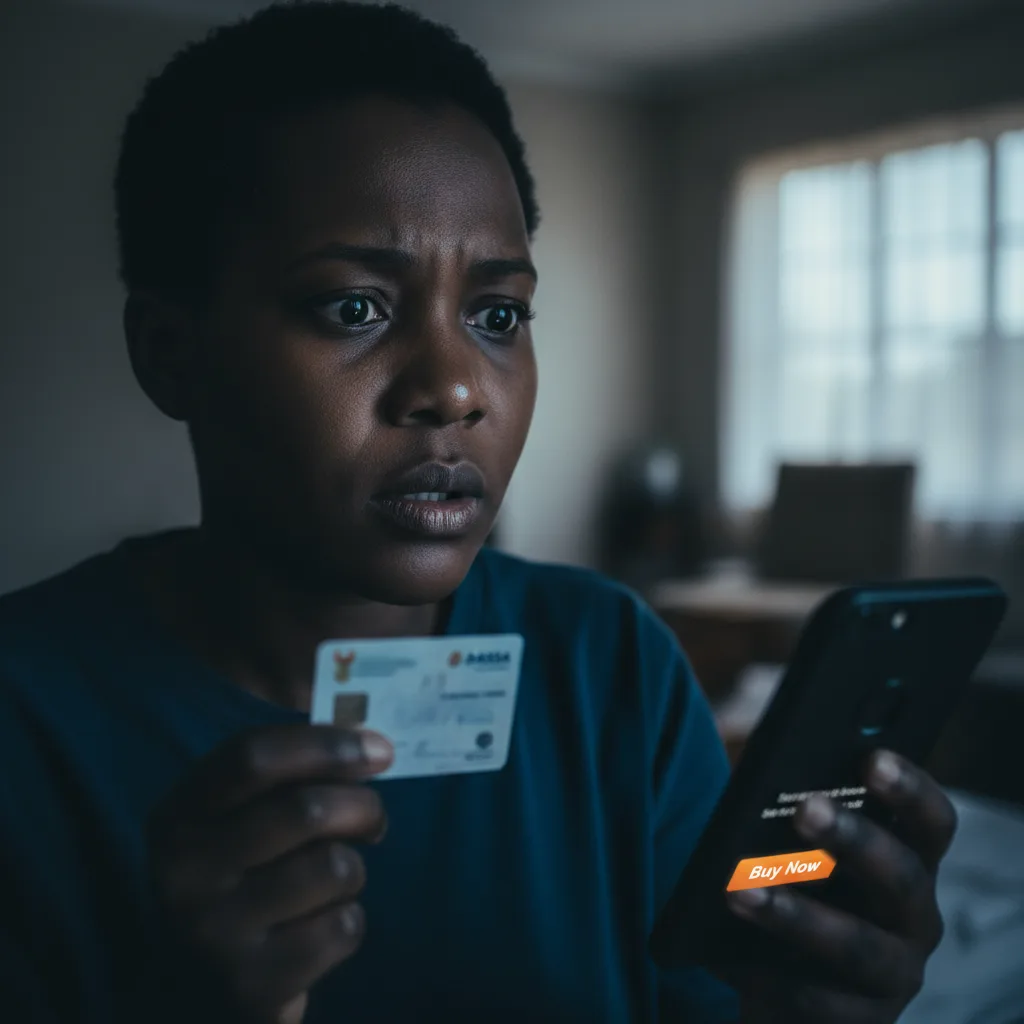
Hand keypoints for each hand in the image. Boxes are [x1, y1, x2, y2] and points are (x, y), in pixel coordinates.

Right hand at [148, 723, 393, 1023]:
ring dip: (353, 869)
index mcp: (177, 815)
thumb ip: (289, 775)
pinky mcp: (252, 984)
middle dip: (362, 805)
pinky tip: (321, 928)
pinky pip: (342, 927)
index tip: (379, 749)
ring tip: (334, 880)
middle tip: (373, 817)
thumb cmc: (245, 879)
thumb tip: (369, 738)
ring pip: (333, 868)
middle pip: (306, 809)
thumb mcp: (240, 820)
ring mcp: (213, 932)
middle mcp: (184, 872)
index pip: (253, 756)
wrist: (205, 992)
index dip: (326, 744)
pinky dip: (349, 921)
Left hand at [725, 750, 956, 1022]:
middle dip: (854, 840)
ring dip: (795, 914)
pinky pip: (817, 1000)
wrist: (784, 983)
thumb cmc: (794, 890)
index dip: (910, 788)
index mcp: (910, 861)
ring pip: (857, 945)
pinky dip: (768, 973)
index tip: (872, 756)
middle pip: (903, 876)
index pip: (932, 822)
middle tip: (804, 808)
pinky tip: (727, 953)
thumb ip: (791, 806)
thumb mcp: (799, 846)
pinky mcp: (859, 1021)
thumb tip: (752, 759)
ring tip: (738, 887)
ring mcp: (894, 974)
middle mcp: (915, 918)